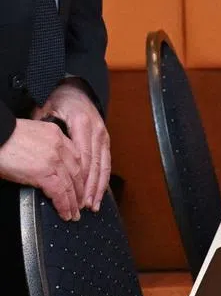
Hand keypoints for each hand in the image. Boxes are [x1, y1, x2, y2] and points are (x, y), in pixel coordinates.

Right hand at [0, 117, 83, 219]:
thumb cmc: (4, 137)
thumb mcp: (30, 135)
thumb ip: (43, 147)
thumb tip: (42, 163)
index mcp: (56, 134)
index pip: (75, 156)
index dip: (80, 172)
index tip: (81, 183)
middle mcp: (59, 145)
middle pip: (77, 170)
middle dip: (80, 189)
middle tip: (81, 202)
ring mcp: (54, 159)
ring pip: (71, 183)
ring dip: (74, 201)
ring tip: (74, 213)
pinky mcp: (44, 172)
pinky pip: (60, 191)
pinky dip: (64, 204)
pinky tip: (65, 213)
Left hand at [32, 82, 110, 211]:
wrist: (77, 89)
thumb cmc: (60, 100)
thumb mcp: (46, 109)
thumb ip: (43, 127)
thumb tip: (38, 143)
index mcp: (82, 123)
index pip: (82, 156)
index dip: (78, 178)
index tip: (73, 194)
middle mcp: (97, 130)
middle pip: (94, 164)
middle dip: (90, 188)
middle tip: (84, 206)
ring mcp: (103, 134)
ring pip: (103, 165)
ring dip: (98, 187)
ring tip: (93, 205)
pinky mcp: (106, 139)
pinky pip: (107, 162)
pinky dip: (104, 179)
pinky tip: (100, 192)